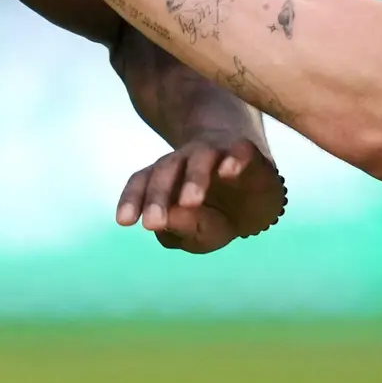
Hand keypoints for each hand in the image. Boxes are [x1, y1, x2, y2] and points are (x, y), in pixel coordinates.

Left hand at [116, 133, 287, 253]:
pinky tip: (230, 170)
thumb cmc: (219, 214)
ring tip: (190, 201)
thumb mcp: (200, 232)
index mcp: (167, 180)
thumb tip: (167, 219)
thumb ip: (183, 227)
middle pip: (166, 171)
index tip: (124, 222)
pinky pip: (240, 150)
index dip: (133, 199)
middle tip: (152, 223)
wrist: (258, 189)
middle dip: (158, 196)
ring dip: (194, 178)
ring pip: (200, 158)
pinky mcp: (246, 151)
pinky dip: (235, 157)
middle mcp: (186, 162)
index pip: (143, 183)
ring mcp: (217, 153)